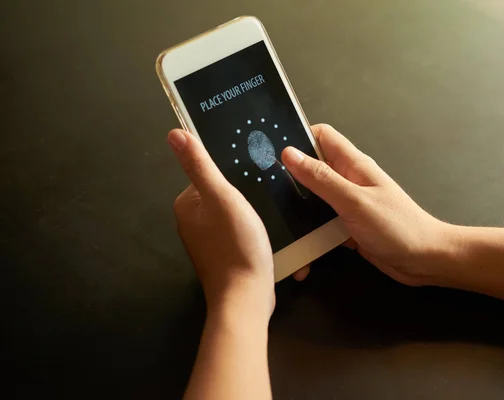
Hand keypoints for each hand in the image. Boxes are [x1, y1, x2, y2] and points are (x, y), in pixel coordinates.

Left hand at [168, 129, 274, 316]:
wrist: (247, 298)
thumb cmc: (235, 244)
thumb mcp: (221, 197)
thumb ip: (200, 165)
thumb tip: (174, 133)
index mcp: (187, 206)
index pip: (209, 174)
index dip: (233, 170)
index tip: (255, 168)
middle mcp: (194, 223)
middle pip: (224, 194)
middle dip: (246, 191)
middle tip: (269, 188)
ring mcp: (210, 242)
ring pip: (236, 214)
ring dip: (254, 211)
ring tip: (274, 207)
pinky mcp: (227, 256)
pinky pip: (242, 233)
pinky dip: (255, 229)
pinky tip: (271, 229)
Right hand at [282, 124, 452, 285]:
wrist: (425, 261)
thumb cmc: (396, 227)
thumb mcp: (354, 201)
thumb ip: (321, 178)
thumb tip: (289, 153)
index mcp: (353, 165)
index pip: (321, 137)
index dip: (298, 137)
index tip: (271, 150)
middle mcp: (348, 180)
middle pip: (312, 169)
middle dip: (290, 177)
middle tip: (263, 191)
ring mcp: (347, 205)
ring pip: (313, 199)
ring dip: (298, 210)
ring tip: (274, 221)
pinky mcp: (346, 227)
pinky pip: (321, 224)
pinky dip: (310, 234)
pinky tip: (296, 246)